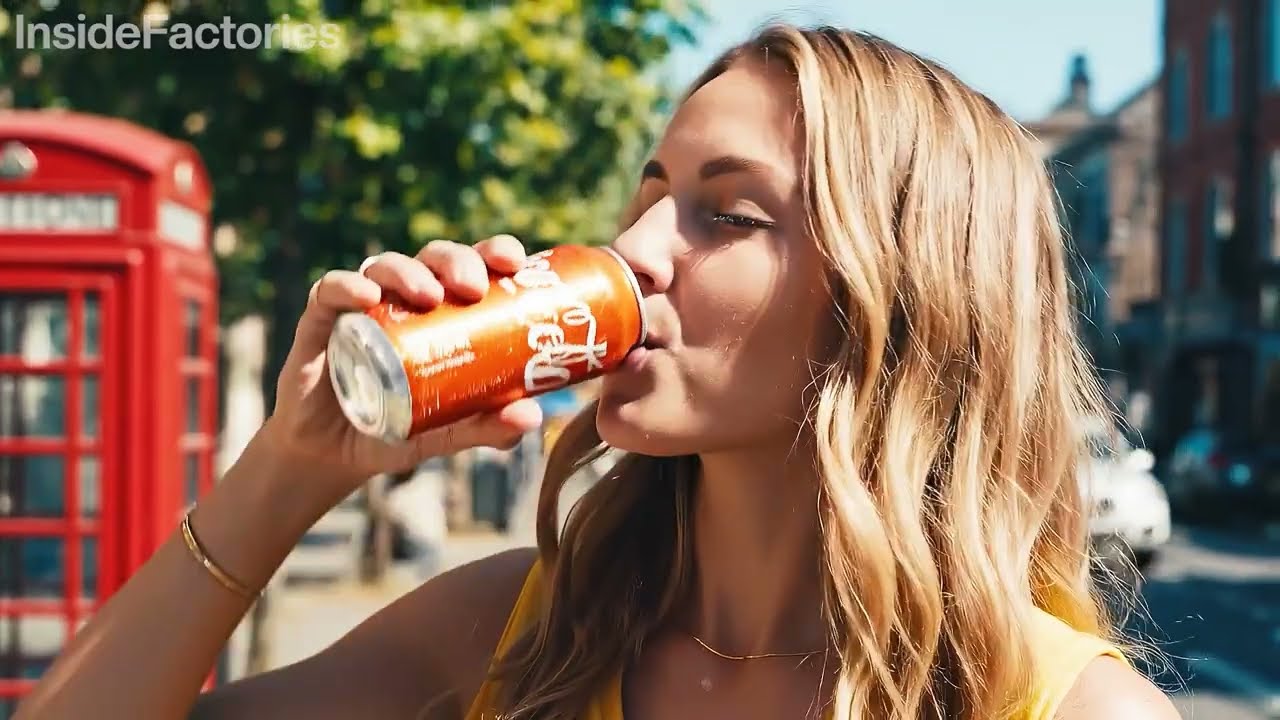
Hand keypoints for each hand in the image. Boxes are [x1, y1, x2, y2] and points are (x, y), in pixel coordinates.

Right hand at [261, 235, 544, 490]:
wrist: (333, 455)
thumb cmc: (398, 428)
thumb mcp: (446, 432)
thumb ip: (485, 426)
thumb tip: (531, 417)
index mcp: (444, 310)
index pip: (473, 266)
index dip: (493, 252)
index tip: (514, 262)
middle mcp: (405, 298)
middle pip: (434, 258)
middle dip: (457, 261)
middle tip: (473, 287)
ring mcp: (362, 305)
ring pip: (386, 266)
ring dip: (409, 272)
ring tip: (429, 296)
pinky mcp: (319, 321)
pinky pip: (330, 292)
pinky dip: (348, 286)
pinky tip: (367, 296)